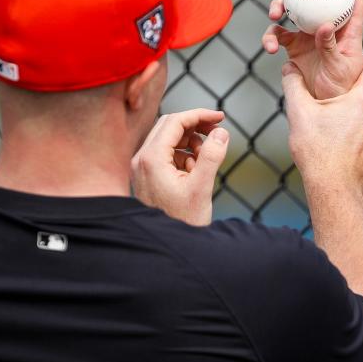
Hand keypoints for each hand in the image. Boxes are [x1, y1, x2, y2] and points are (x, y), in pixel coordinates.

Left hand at [131, 109, 228, 225]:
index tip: (221, 118)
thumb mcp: (202, 187)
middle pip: (169, 125)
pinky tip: (194, 173)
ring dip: (190, 143)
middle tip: (218, 133)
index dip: (200, 115)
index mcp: (151, 159)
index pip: (175, 121)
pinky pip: (165, 154)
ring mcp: (141, 167)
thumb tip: (221, 132)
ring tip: (205, 161)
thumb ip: (212, 156)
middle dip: (195, 126)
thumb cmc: (183, 220)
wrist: (166, 246)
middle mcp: (141, 159)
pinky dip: (183, 155)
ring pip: (168, 139)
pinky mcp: (146, 175)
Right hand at [263, 0, 362, 98]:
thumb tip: (324, 26)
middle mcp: (330, 24)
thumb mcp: (340, 69)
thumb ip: (331, 47)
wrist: (325, 108)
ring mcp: (310, 32)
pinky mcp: (294, 45)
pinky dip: (271, 37)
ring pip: (296, 6)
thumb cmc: (341, 90)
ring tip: (275, 13)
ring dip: (282, 3)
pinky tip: (268, 47)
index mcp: (350, 27)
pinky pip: (279, 33)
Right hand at [282, 56, 362, 194]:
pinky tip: (349, 143)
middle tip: (335, 103)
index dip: (358, 62)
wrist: (335, 190)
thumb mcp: (299, 113)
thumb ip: (294, 84)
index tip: (344, 69)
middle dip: (355, 93)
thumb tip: (289, 67)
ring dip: (362, 115)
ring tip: (340, 126)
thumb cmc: (317, 151)